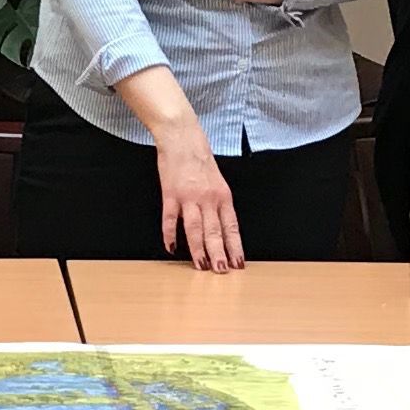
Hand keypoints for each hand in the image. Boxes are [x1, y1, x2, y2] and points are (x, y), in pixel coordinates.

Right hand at [151, 117, 246, 271]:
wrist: (182, 138)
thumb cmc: (200, 159)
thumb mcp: (217, 182)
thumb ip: (219, 205)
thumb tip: (221, 230)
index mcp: (223, 196)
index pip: (231, 227)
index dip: (235, 246)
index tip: (238, 263)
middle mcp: (208, 198)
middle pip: (215, 232)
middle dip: (219, 254)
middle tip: (222, 271)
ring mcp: (189, 197)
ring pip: (195, 229)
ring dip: (198, 250)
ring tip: (201, 266)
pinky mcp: (170, 194)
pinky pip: (170, 219)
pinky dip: (170, 235)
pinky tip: (171, 247)